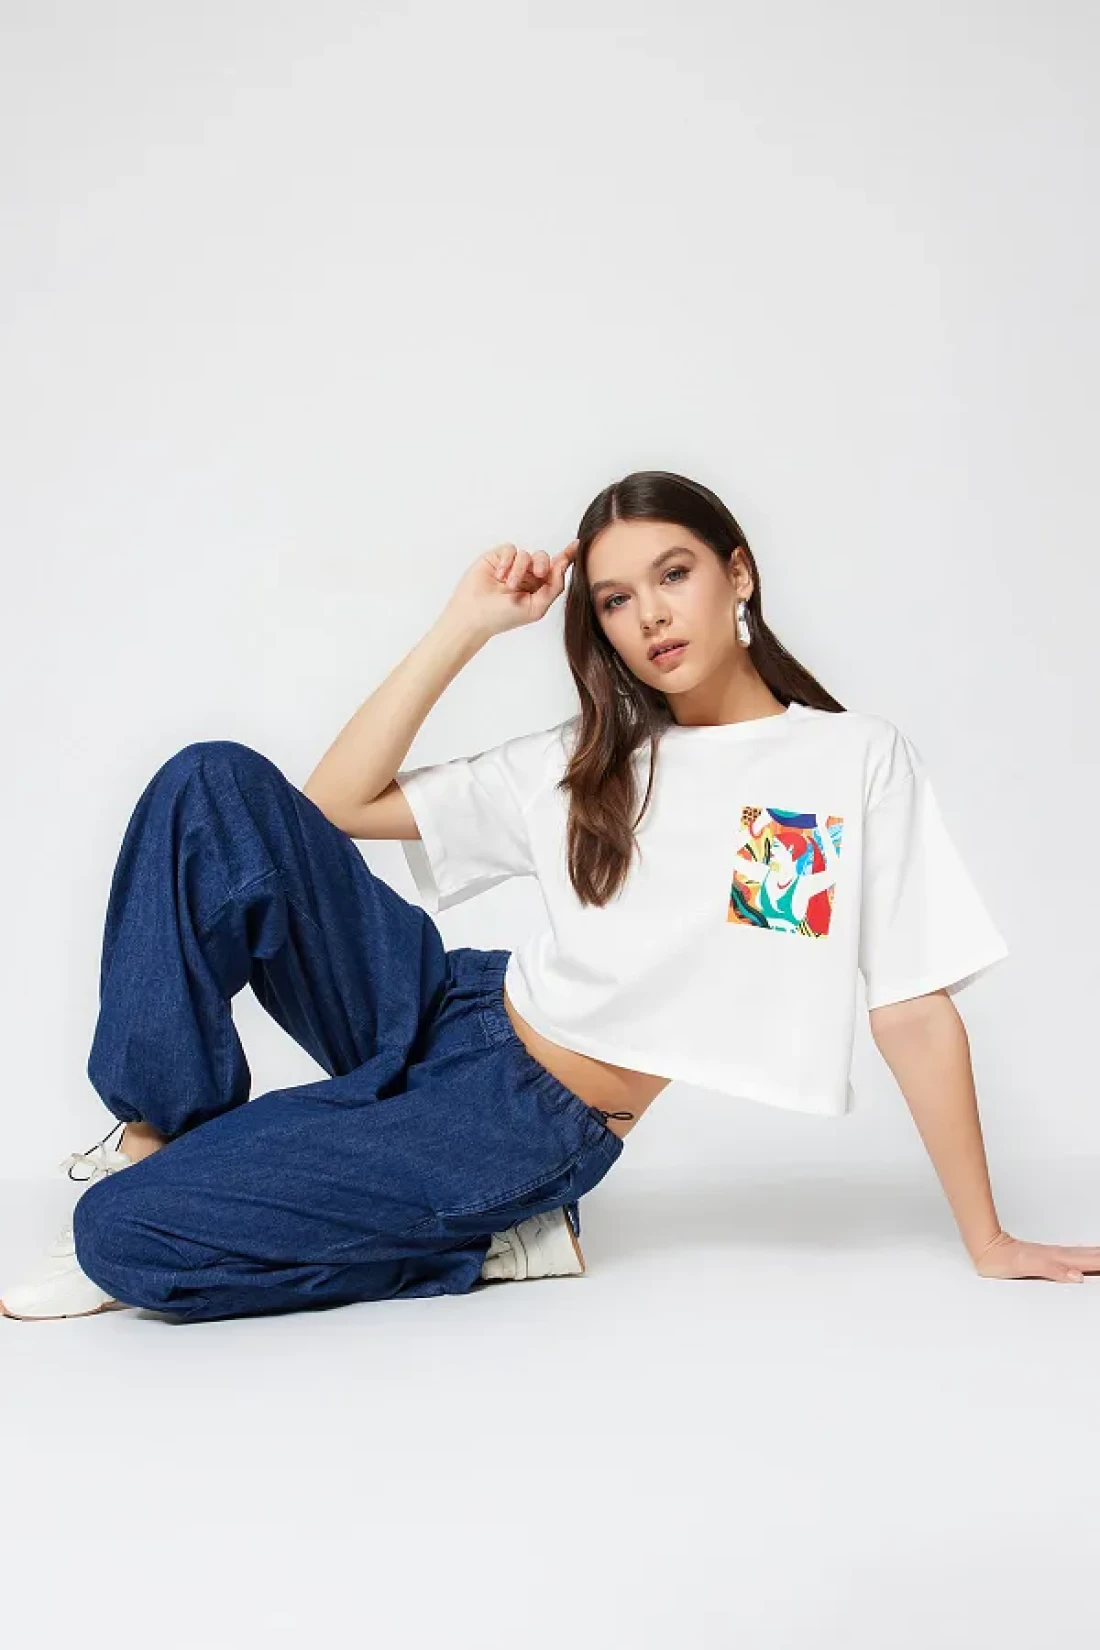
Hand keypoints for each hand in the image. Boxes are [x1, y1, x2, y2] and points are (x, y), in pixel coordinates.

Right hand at [443, 540, 578, 638]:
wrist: (473, 615)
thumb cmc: (502, 617)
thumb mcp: (536, 607)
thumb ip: (554, 587)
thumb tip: (563, 565)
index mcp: (538, 588)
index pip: (555, 569)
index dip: (566, 557)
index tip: (577, 545)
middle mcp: (526, 576)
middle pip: (543, 558)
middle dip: (542, 564)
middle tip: (538, 573)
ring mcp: (512, 566)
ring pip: (526, 554)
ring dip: (519, 569)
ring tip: (508, 585)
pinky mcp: (497, 558)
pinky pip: (510, 549)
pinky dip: (507, 561)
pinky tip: (499, 575)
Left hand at [971, 1229, 1099, 1281]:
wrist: (988, 1249)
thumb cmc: (1004, 1258)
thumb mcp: (1029, 1266)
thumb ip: (1054, 1269)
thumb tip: (1077, 1276)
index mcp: (1057, 1258)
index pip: (1087, 1262)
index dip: (1099, 1263)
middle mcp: (1056, 1256)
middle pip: (1087, 1256)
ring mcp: (1051, 1256)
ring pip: (1080, 1255)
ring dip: (1095, 1256)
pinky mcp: (1045, 1258)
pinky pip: (1070, 1257)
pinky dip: (1082, 1258)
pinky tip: (1083, 1261)